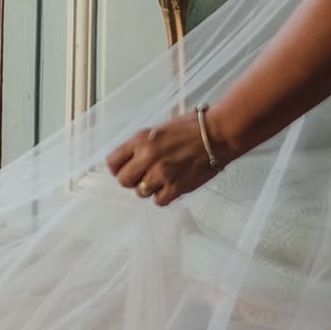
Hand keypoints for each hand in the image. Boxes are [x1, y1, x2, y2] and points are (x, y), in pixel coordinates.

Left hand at [108, 109, 224, 206]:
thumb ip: (142, 145)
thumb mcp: (159, 129)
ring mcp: (162, 174)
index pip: (112, 162)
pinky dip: (163, 196)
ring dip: (148, 188)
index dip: (117, 167)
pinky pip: (159, 201)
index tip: (124, 168)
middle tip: (141, 176)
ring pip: (141, 192)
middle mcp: (148, 157)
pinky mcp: (176, 187)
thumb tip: (130, 159)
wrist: (218, 135)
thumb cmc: (192, 128)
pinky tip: (170, 186)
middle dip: (131, 179)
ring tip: (160, 179)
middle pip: (123, 181)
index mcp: (141, 140)